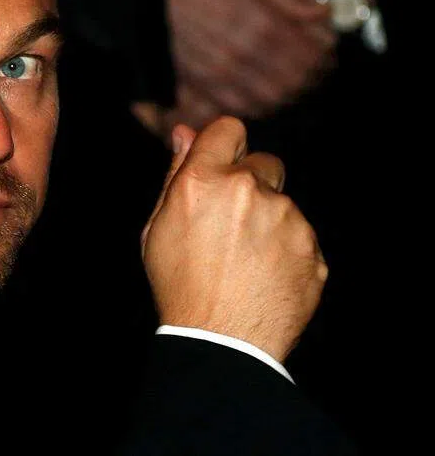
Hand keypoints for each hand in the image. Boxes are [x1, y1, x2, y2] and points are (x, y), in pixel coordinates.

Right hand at [132, 0, 338, 135]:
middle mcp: (244, 54)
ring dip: (285, 94)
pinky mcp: (199, 82)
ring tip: (289, 83)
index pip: (309, 53)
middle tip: (314, 70)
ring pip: (267, 99)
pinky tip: (258, 95)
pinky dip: (253, 105)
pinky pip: (235, 106)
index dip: (324, 55)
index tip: (327, 50)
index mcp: (262, 23)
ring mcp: (220, 73)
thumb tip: (321, 13)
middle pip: (292, 81)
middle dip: (310, 77)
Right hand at [141, 117, 327, 362]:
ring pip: (282, 204)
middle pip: (262, 162)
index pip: (228, 129)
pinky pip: (301, 238)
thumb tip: (184, 133)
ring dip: (268, 222)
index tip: (220, 164)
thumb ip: (176, 174)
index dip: (223, 145)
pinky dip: (286, 252)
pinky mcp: (312, 249)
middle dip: (250, 184)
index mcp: (204, 181)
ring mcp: (287, 220)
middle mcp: (249, 191)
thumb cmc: (179, 284)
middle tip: (230, 224)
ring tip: (244, 262)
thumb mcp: (159, 227)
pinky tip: (264, 278)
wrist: (222, 342)